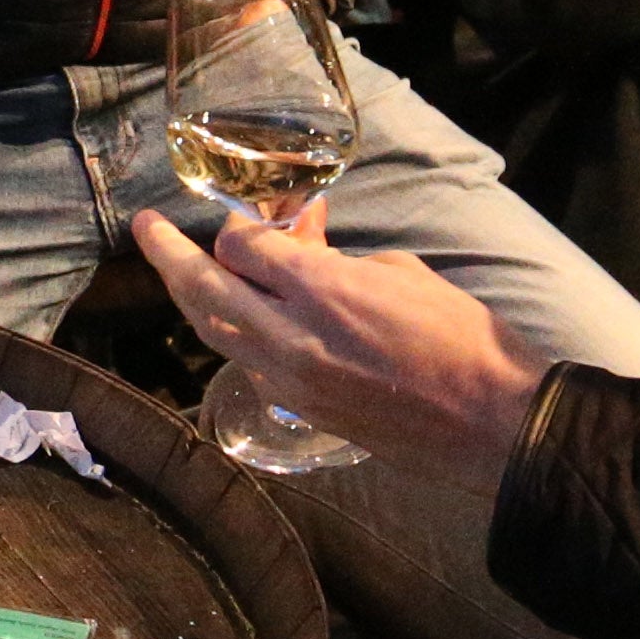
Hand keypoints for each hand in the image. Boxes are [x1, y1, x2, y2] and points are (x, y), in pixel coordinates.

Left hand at [131, 204, 555, 493]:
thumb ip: (339, 257)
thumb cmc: (463, 338)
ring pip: (217, 332)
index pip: (246, 247)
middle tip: (146, 227)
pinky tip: (233, 315)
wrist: (493, 424)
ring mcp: (290, 382)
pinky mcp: (300, 413)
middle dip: (169, 254)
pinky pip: (246, 363)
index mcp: (324, 292)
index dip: (242, 225)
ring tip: (173, 268)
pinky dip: (232, 333)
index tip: (252, 214)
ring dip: (193, 297)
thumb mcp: (402, 274)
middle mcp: (292, 338)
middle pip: (206, 289)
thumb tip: (302, 240)